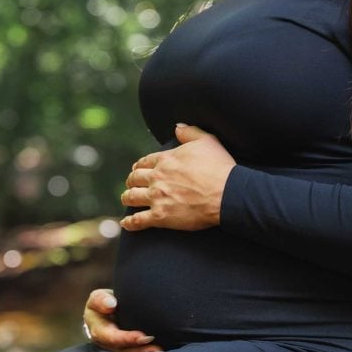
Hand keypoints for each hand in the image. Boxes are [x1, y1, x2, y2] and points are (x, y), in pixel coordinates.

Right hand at [82, 288, 163, 351]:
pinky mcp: (126, 350)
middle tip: (156, 349)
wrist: (107, 310)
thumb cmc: (102, 303)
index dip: (126, 339)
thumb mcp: (98, 298)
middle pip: (122, 350)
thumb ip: (101, 299)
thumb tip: (111, 304)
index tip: (142, 336)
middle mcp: (106, 344)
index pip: (111, 337)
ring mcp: (116, 349)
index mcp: (98, 330)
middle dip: (139, 351)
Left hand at [119, 123, 235, 231]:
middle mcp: (157, 177)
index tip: (138, 169)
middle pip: (135, 178)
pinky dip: (129, 223)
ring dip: (127, 198)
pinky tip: (125, 223)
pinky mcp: (160, 216)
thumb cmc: (219, 167)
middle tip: (132, 184)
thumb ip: (189, 132)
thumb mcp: (207, 141)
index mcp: (166, 160)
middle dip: (132, 181)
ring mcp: (157, 197)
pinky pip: (138, 220)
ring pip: (132, 197)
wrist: (226, 194)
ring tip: (127, 199)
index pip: (145, 162)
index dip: (140, 166)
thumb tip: (177, 127)